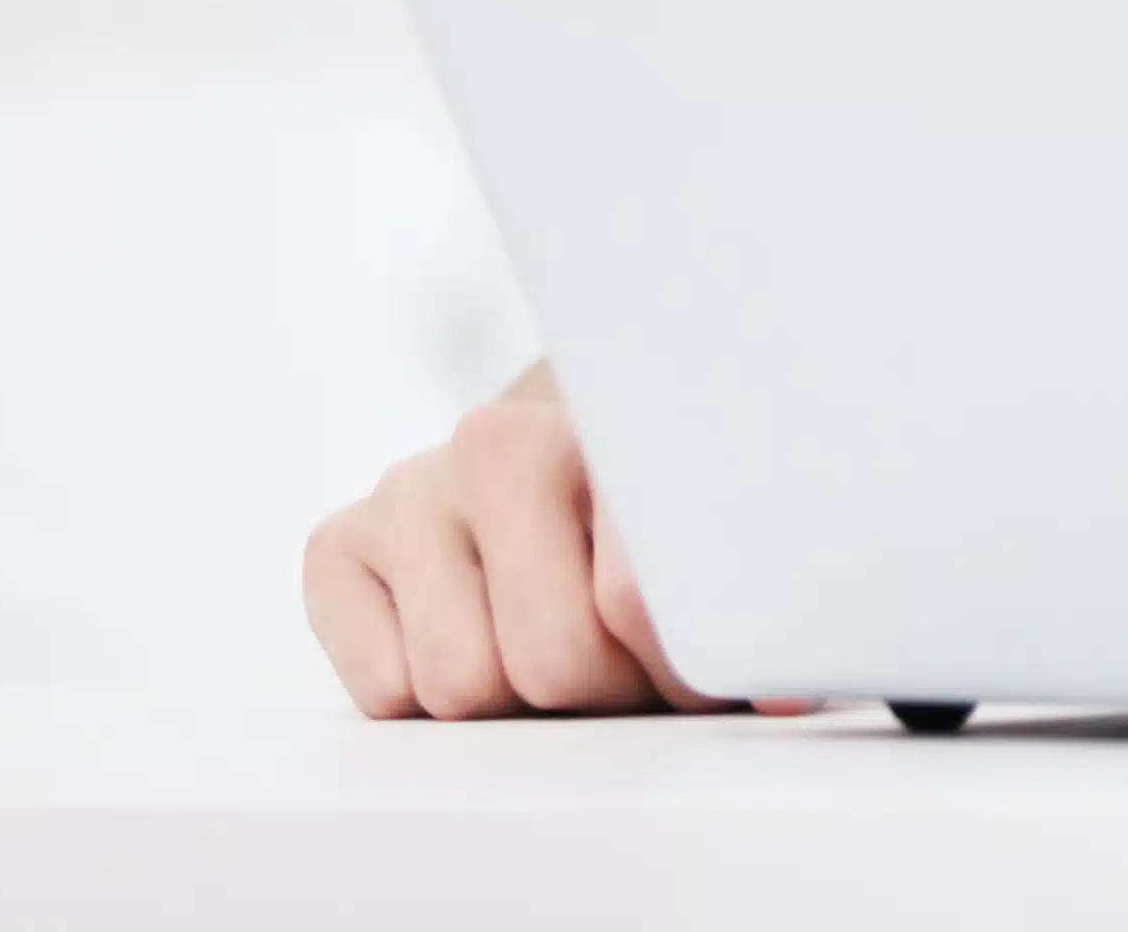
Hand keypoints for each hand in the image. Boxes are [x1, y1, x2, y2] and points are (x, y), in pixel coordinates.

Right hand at [301, 362, 742, 718]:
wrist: (558, 453)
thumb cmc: (652, 515)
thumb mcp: (716, 533)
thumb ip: (749, 601)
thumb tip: (790, 686)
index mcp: (614, 425)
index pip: (637, 596)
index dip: (682, 670)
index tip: (712, 677)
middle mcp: (499, 443)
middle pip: (552, 660)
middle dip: (604, 694)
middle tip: (631, 665)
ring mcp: (412, 488)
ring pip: (464, 686)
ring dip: (520, 701)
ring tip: (557, 642)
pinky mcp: (337, 542)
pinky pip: (386, 689)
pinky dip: (432, 698)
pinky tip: (477, 631)